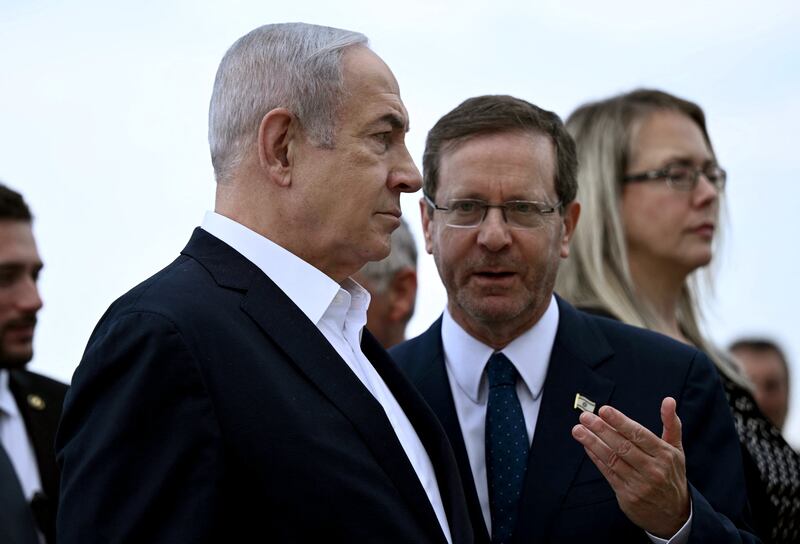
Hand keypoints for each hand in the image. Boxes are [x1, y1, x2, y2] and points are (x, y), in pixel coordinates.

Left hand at [571, 397, 689, 537]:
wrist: (674, 514)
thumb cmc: (671, 475)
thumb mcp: (676, 450)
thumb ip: (671, 424)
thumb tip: (669, 400)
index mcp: (665, 455)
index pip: (639, 435)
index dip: (620, 422)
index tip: (603, 410)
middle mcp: (653, 470)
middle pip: (623, 447)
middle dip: (602, 430)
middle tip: (585, 417)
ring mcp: (639, 484)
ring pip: (612, 459)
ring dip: (592, 443)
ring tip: (578, 430)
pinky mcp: (627, 496)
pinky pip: (608, 473)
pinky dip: (596, 458)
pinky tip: (586, 446)